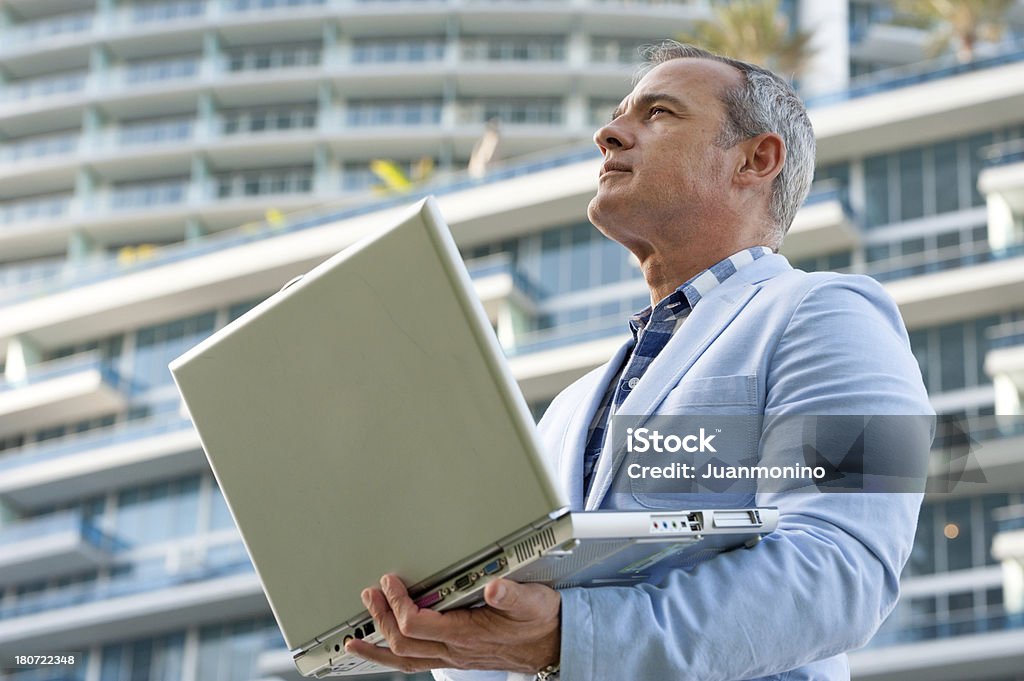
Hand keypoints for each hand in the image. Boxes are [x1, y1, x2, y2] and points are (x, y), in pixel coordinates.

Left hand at [346, 573, 560, 673]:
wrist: (553, 644)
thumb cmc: (541, 621)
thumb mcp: (532, 600)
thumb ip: (511, 594)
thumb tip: (494, 586)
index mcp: (468, 632)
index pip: (419, 624)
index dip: (398, 604)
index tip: (390, 582)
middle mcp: (456, 648)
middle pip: (403, 643)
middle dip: (381, 619)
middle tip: (369, 595)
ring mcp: (453, 655)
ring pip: (405, 660)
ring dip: (378, 645)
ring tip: (356, 635)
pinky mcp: (455, 654)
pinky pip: (415, 662)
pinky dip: (392, 656)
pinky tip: (381, 648)